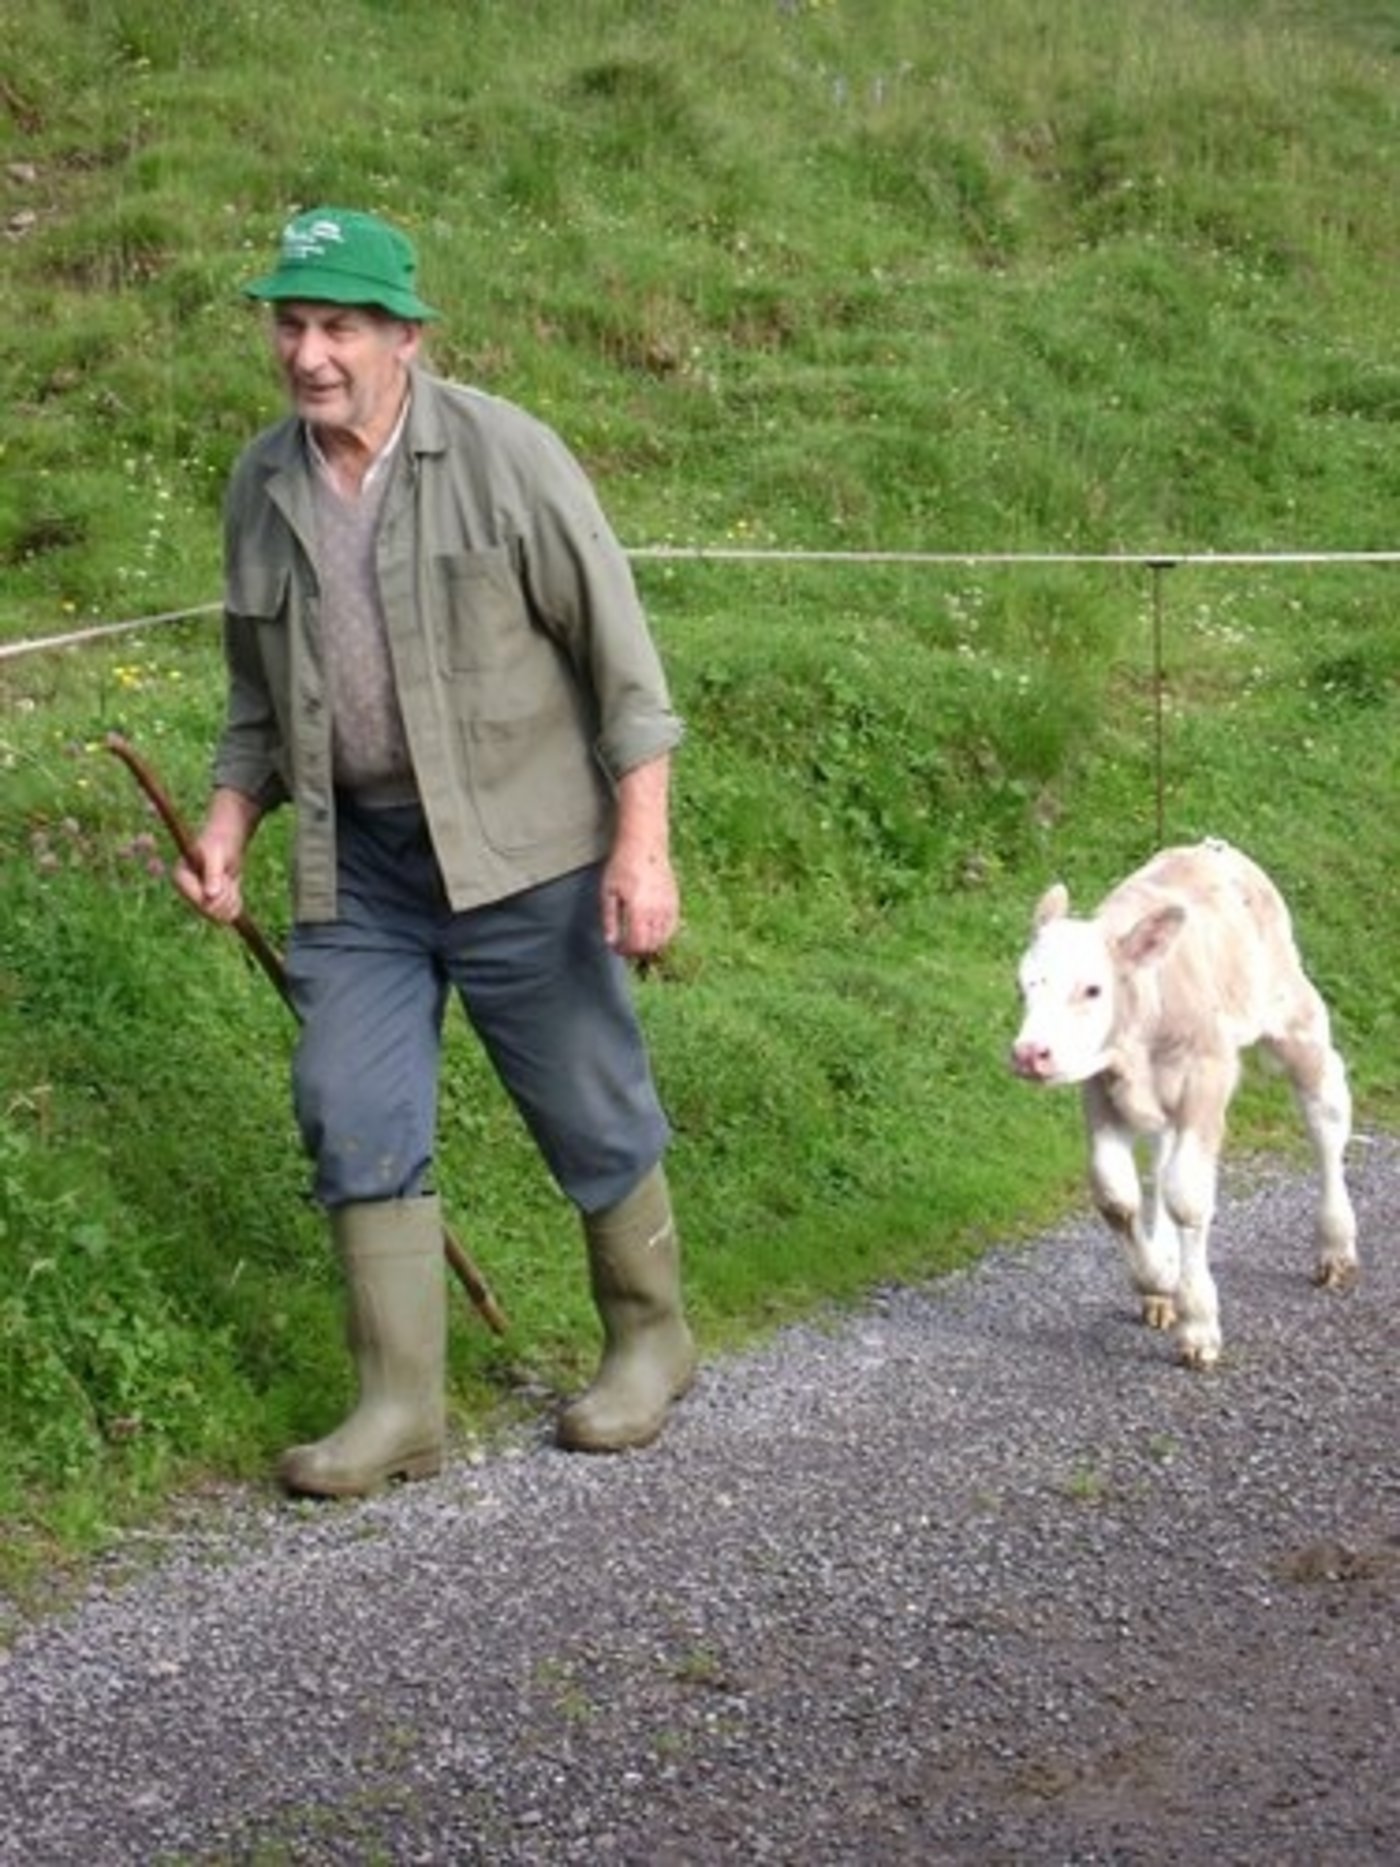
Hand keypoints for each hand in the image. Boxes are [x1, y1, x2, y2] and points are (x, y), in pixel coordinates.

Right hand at [173, 838, 244, 924]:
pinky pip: (227, 916)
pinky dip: (236, 905)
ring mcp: (199, 900)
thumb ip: (213, 874)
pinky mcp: (211, 904)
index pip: (199, 901)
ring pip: (221, 916)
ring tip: (229, 880)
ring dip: (231, 899)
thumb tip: (210, 896)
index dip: (217, 895)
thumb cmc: (219, 843)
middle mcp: (186, 892)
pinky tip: (234, 890)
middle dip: (225, 896)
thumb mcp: (216, 855)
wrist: (228, 843)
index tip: (224, 877)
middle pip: (210, 912)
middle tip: (227, 876)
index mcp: (180, 878)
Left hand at [601, 841, 679, 958]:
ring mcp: (668, 906)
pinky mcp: (675, 901)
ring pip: (663, 939)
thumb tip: (611, 941)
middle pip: (650, 945)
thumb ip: (609, 919)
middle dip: (636, 950)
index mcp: (638, 909)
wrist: (644, 844)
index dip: (625, 951)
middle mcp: (656, 910)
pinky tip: (652, 931)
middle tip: (626, 946)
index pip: (636, 943)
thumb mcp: (608, 892)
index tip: (616, 948)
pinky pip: (672, 927)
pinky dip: (662, 935)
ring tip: (637, 940)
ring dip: (649, 944)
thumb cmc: (623, 865)